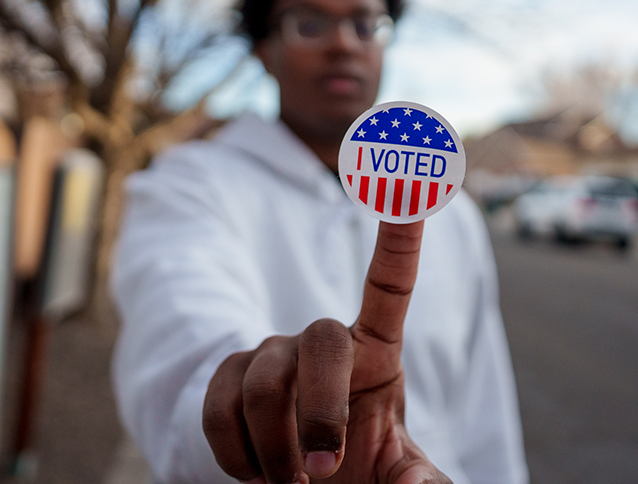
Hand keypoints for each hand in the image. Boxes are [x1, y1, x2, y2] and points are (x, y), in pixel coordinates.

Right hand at [203, 220, 450, 483]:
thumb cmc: (361, 471)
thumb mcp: (399, 473)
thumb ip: (418, 480)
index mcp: (376, 350)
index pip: (390, 282)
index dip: (399, 235)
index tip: (410, 182)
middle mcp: (321, 341)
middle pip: (320, 342)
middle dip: (319, 413)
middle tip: (324, 473)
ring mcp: (270, 354)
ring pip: (262, 387)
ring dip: (277, 453)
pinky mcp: (228, 377)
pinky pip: (219, 409)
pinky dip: (238, 457)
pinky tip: (256, 475)